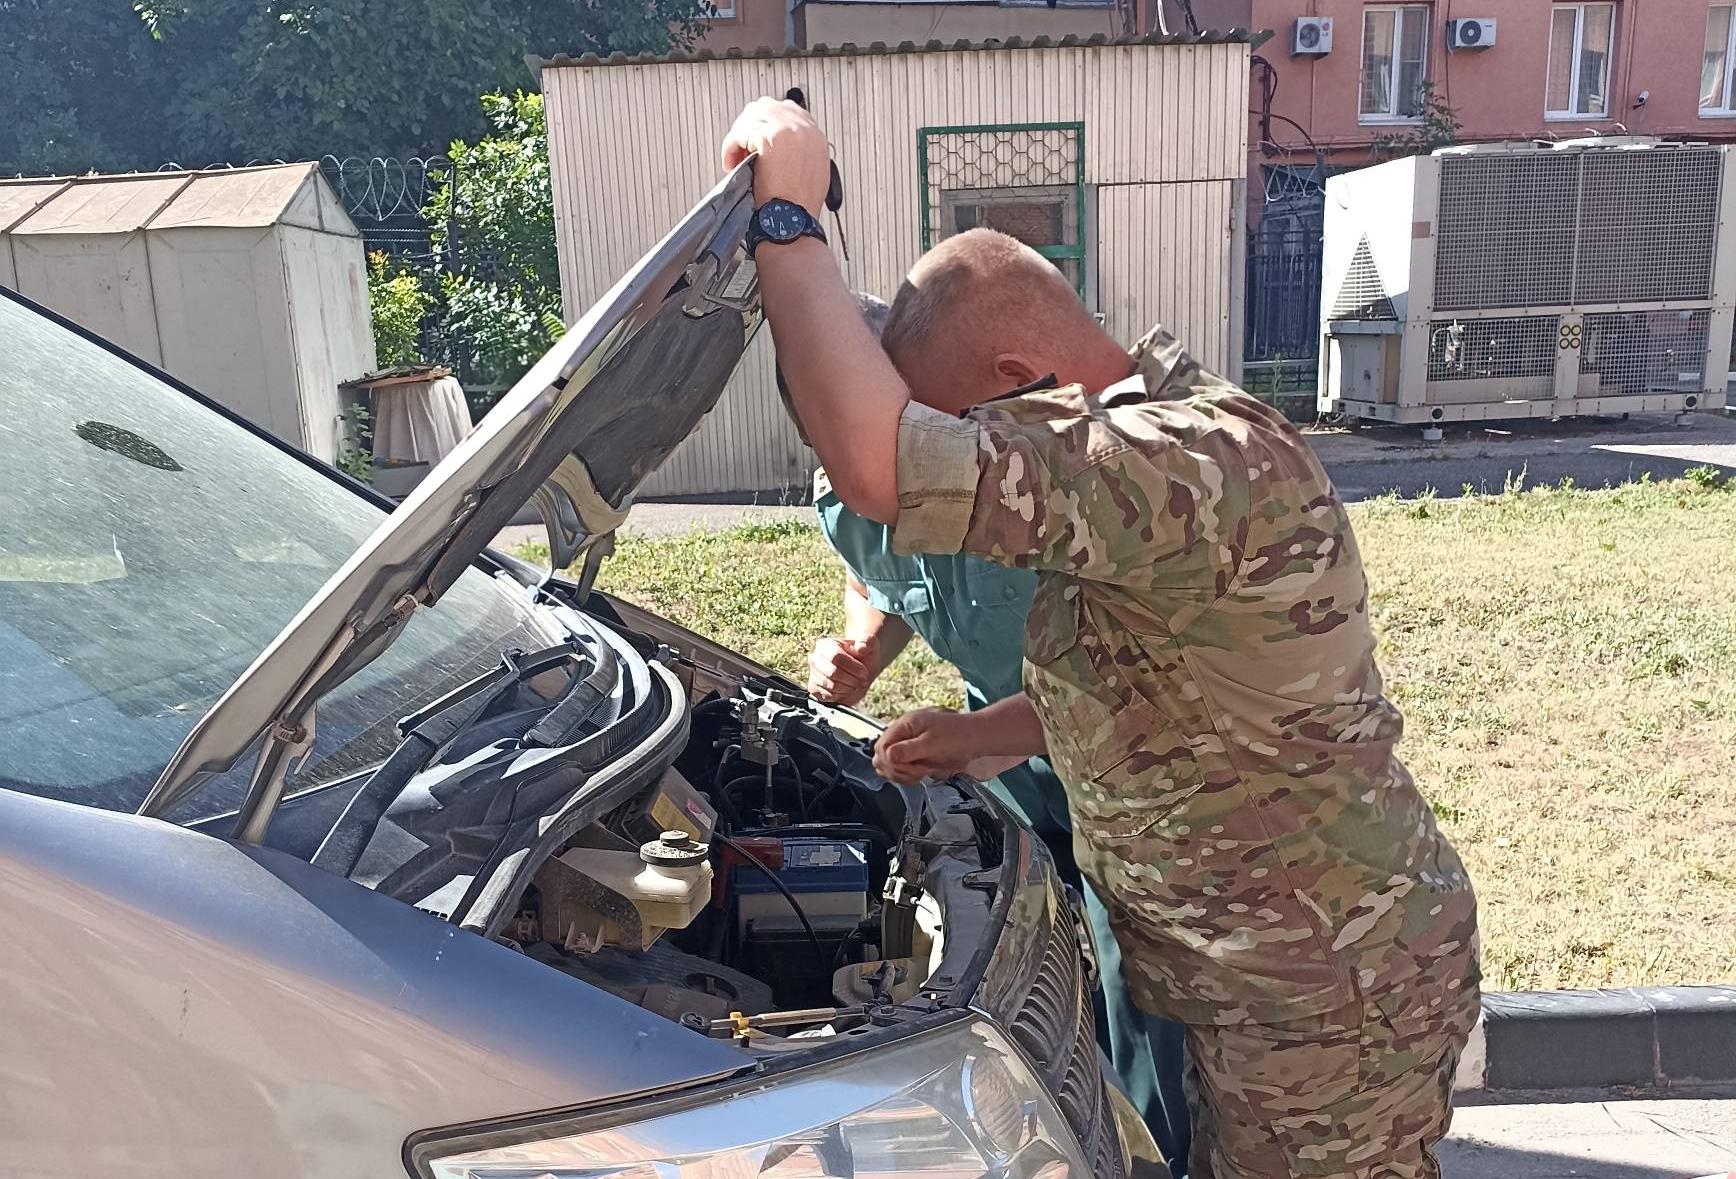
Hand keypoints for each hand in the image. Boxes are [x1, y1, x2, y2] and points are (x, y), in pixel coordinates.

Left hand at [721, 97, 830, 216]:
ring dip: (739, 137)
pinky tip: (731, 162)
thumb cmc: (798, 209)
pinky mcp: (769, 138)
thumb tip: (777, 146)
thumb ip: (798, 151)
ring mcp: (788, 130)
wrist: (792, 221)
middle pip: (767, 107)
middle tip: (743, 148)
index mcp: (815, 136)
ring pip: (751, 118)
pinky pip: (741, 132)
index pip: (788, 111)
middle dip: (751, 125)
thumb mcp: (810, 173)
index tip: (757, 138)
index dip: (768, 123)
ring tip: (736, 158)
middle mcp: (804, 129)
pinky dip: (731, 146)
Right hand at [807, 636, 877, 705]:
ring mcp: (813, 674)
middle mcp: (816, 658)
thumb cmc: (862, 655)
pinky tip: (847, 689)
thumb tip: (861, 648)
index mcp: (826, 645)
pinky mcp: (814, 689)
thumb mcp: (869, 644)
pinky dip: (841, 695)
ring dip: (849, 688)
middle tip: (862, 681)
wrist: (858, 668)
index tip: (864, 672)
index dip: (853, 667)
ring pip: (831, 686)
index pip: (836, 657)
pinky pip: (827, 696)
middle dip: (852, 679)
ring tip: (856, 684)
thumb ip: (867, 641)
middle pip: (833, 672)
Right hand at [873, 708, 978, 785]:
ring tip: (921, 772)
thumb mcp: (932, 743)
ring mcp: (907, 744)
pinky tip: (921, 773)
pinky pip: (900, 768)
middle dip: (897, 769)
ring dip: (901, 774)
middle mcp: (902, 734)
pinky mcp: (913, 754)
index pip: (881, 747)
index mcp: (904, 725)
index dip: (893, 762)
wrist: (975, 737)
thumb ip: (908, 750)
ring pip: (888, 765)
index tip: (913, 768)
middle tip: (917, 772)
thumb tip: (887, 756)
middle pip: (881, 757)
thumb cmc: (958, 735)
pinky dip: (907, 775)